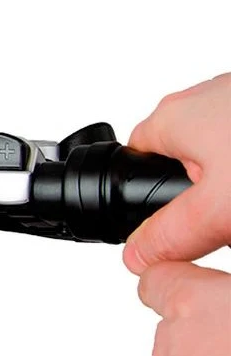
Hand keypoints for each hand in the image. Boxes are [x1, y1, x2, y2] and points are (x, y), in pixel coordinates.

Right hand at [124, 74, 230, 272]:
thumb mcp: (220, 208)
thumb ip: (173, 234)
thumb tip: (135, 256)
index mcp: (170, 120)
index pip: (136, 162)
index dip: (152, 199)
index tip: (177, 225)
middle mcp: (200, 99)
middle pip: (182, 160)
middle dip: (204, 196)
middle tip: (228, 220)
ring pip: (220, 155)